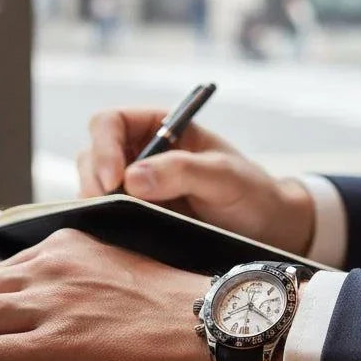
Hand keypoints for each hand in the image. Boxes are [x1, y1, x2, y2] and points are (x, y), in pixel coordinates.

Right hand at [77, 108, 315, 255]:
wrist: (268, 231)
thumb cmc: (251, 193)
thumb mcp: (224, 177)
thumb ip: (182, 171)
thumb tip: (132, 178)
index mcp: (159, 129)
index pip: (110, 123)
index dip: (103, 147)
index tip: (113, 180)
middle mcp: (140, 154)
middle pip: (92, 156)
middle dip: (94, 181)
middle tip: (109, 209)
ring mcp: (134, 189)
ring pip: (94, 189)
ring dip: (98, 206)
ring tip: (118, 225)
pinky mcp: (134, 219)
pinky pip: (106, 219)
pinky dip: (105, 226)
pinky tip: (121, 238)